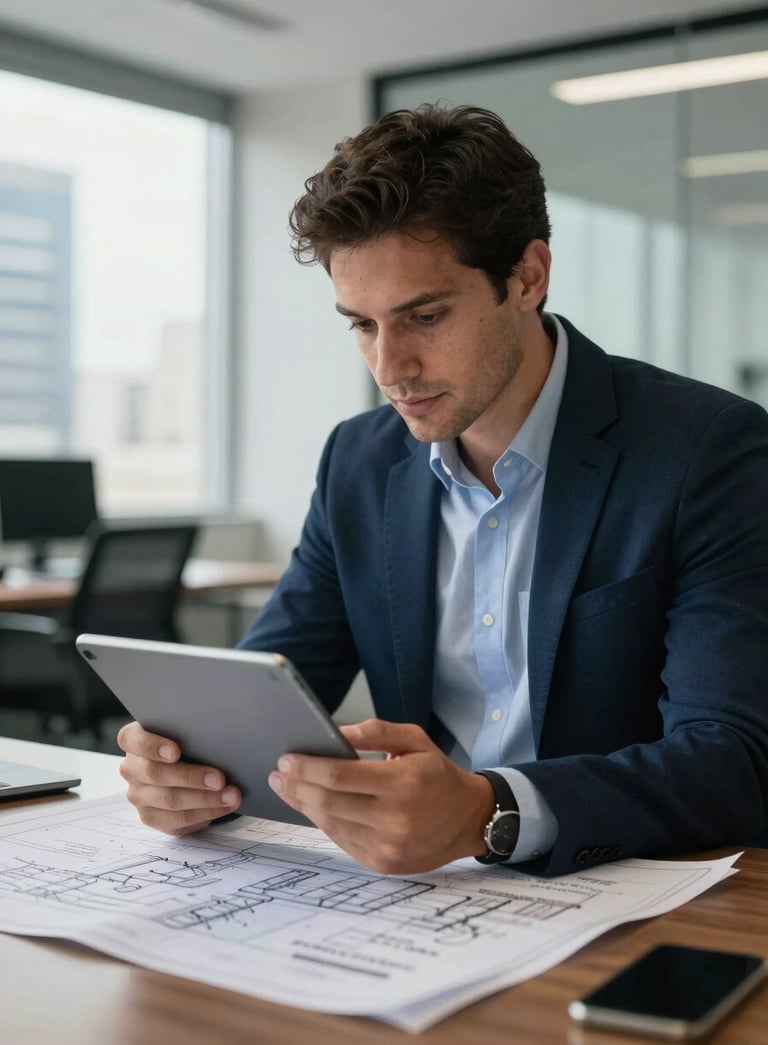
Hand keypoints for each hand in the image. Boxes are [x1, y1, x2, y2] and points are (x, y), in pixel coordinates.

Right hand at [117, 721, 241, 835]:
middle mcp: (131, 768)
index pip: (132, 740)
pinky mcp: (151, 816)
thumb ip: (191, 731)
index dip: (152, 746)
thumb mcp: (186, 731)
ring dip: (204, 799)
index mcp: (133, 740)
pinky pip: (177, 819)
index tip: (176, 752)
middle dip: (191, 777)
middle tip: (219, 779)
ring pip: (169, 800)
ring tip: (231, 795)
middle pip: (155, 774)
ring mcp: (139, 795)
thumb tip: (218, 733)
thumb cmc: (187, 742)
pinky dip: (205, 813)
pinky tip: (223, 806)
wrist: (187, 767)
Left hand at [268, 718, 495, 874]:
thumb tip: (336, 732)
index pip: (341, 776)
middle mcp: (395, 818)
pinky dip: (324, 822)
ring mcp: (389, 846)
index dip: (308, 768)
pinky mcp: (384, 863)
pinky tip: (313, 806)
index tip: (286, 758)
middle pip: (329, 802)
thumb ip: (376, 732)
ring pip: (331, 824)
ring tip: (288, 788)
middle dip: (297, 786)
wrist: (470, 820)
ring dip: (304, 805)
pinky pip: (342, 840)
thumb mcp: (415, 740)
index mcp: (403, 783)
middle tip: (279, 772)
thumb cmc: (438, 775)